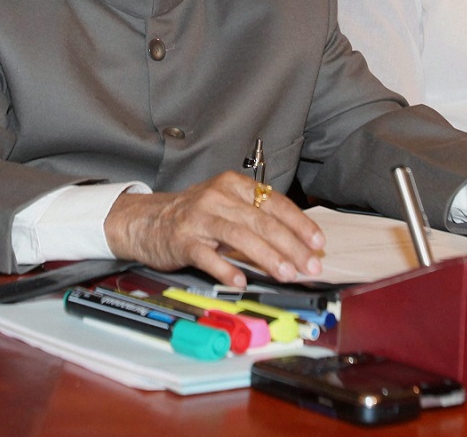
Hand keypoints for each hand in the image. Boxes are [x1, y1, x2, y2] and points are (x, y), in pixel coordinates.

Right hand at [103, 171, 324, 286]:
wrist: (149, 219)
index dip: (299, 224)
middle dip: (291, 245)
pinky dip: (226, 269)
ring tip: (287, 274)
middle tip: (310, 265)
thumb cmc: (197, 215)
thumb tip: (297, 242)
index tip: (317, 242)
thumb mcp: (227, 206)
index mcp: (234, 186)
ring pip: (240, 236)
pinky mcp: (183, 240)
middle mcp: (218, 197)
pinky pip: (208, 256)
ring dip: (267, 257)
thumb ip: (257, 218)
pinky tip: (242, 281)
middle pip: (261, 221)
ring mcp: (199, 218)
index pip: (274, 203)